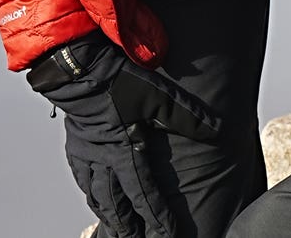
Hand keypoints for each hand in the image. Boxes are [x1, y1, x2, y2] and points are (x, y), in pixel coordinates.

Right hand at [27, 31, 219, 237]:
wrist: (76, 69)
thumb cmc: (116, 81)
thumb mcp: (158, 96)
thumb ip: (187, 116)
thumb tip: (216, 130)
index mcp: (124, 153)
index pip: (144, 195)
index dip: (157, 217)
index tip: (168, 234)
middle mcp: (102, 160)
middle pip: (115, 203)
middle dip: (128, 225)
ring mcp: (85, 153)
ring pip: (95, 194)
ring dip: (107, 213)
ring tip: (116, 225)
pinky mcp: (74, 144)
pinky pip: (80, 177)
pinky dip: (89, 192)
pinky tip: (92, 193)